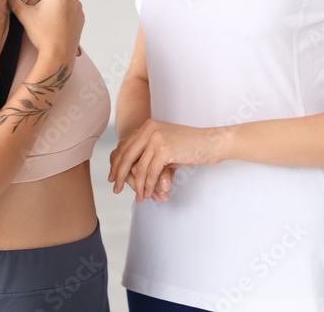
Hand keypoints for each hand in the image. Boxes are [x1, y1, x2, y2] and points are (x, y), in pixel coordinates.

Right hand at [6, 0, 83, 69]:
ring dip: (45, 6)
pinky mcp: (80, 17)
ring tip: (38, 19)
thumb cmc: (44, 35)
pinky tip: (49, 24)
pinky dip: (56, 13)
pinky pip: (65, 9)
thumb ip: (14, 0)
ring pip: (56, 0)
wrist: (58, 55)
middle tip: (27, 10)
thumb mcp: (24, 14)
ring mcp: (77, 7)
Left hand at [109, 119, 224, 202]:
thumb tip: (129, 169)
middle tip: (115, 189)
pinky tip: (148, 194)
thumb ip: (148, 152)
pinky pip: (150, 173)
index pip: (125, 146)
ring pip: (139, 168)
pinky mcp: (164, 149)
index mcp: (147, 126)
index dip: (117, 163)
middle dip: (119, 175)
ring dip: (138, 185)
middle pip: (126, 156)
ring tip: (138, 197)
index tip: (112, 177)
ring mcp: (156, 138)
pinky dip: (148, 186)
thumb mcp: (165, 145)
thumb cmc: (190, 146)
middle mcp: (149, 129)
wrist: (211, 142)